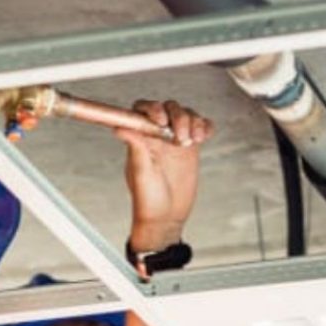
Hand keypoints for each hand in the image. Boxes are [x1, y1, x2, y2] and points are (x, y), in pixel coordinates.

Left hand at [118, 100, 213, 251]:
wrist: (166, 217)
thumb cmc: (148, 199)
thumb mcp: (140, 173)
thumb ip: (135, 147)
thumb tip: (120, 127)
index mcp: (141, 138)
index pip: (144, 109)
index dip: (153, 109)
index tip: (161, 121)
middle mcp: (157, 135)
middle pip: (169, 108)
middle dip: (178, 117)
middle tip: (180, 139)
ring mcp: (175, 140)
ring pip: (187, 115)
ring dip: (193, 122)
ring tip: (193, 141)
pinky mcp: (192, 148)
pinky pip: (201, 128)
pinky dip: (206, 127)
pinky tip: (203, 137)